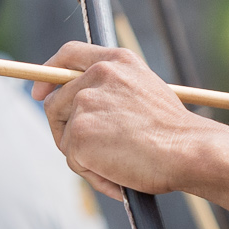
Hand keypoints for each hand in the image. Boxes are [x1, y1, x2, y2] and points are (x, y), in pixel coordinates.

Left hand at [41, 42, 223, 198]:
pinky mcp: (78, 134)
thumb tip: (80, 107)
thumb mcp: (145, 91)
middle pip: (56, 102)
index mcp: (116, 61)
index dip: (49, 73)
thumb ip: (112, 89)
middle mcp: (97, 75)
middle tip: (96, 150)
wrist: (188, 151)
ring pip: (64, 136)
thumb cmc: (174, 132)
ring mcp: (85, 103)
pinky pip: (74, 161)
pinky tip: (119, 173)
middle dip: (67, 129)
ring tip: (119, 162)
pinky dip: (94, 174)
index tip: (40, 92)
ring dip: (85, 155)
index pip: (69, 54)